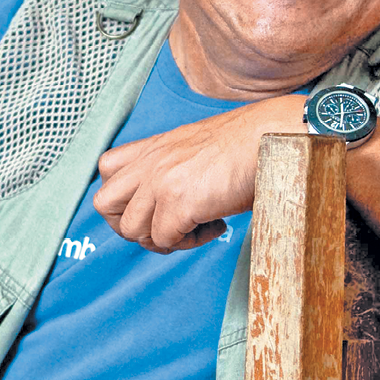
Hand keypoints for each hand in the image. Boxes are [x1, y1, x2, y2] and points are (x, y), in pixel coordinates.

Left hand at [94, 95, 303, 252]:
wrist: (275, 137)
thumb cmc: (249, 145)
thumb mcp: (198, 149)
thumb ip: (174, 168)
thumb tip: (168, 206)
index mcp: (155, 146)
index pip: (107, 169)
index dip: (124, 195)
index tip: (155, 204)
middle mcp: (151, 161)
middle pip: (104, 205)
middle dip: (132, 224)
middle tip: (165, 225)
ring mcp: (161, 181)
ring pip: (131, 230)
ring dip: (162, 238)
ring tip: (196, 225)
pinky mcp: (178, 202)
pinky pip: (165, 241)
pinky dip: (190, 242)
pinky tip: (216, 224)